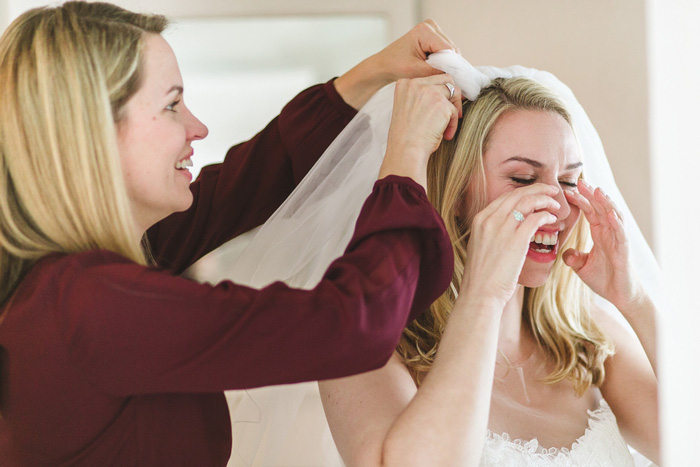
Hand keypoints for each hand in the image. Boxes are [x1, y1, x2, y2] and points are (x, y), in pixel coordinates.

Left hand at [335, 20, 458, 108]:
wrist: (384, 65)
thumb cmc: (395, 66)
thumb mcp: (416, 72)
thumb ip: (436, 71)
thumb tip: (454, 75)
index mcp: (425, 31)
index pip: (448, 49)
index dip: (449, 65)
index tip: (445, 78)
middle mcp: (430, 26)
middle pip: (450, 49)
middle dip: (445, 64)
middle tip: (434, 75)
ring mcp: (432, 30)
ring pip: (449, 51)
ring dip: (443, 63)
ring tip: (430, 70)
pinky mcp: (433, 36)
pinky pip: (444, 51)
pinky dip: (440, 61)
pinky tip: (430, 67)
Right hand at [378, 75, 461, 186]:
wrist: (405, 151)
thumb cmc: (405, 137)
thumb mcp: (407, 109)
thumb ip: (420, 97)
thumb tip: (444, 93)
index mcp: (404, 84)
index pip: (429, 79)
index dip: (438, 92)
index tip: (439, 107)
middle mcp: (415, 84)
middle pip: (445, 79)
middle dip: (451, 96)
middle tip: (451, 113)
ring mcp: (429, 92)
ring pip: (454, 92)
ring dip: (454, 109)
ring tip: (447, 126)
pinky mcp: (441, 103)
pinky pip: (455, 110)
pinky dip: (453, 124)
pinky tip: (445, 135)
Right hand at [460, 184, 559, 305]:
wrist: (480, 293)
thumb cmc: (482, 276)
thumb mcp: (480, 246)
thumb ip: (492, 232)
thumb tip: (508, 228)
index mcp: (480, 220)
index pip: (505, 197)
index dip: (523, 192)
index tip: (536, 193)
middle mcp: (490, 220)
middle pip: (517, 195)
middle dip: (538, 189)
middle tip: (552, 191)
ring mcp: (502, 229)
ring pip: (528, 202)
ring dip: (545, 200)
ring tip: (555, 205)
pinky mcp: (516, 240)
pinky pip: (535, 219)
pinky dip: (546, 216)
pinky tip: (552, 220)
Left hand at [562, 180, 644, 312]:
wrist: (620, 296)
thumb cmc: (605, 279)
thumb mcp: (582, 267)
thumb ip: (573, 258)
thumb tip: (564, 253)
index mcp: (600, 234)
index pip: (590, 212)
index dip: (580, 201)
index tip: (567, 191)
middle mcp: (610, 233)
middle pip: (601, 209)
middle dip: (591, 195)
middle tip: (580, 182)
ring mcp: (619, 240)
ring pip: (614, 216)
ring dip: (605, 203)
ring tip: (596, 190)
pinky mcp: (624, 250)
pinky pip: (621, 233)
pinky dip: (616, 222)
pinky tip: (609, 213)